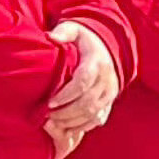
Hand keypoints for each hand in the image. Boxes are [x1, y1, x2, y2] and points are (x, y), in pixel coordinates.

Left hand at [42, 23, 120, 149]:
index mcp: (97, 62)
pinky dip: (83, 126)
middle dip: (66, 112)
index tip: (50, 102)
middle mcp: (107, 79)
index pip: (83, 82)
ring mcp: (110, 92)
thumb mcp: (74, 30)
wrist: (108, 47)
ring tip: (54, 123)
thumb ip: (63, 32)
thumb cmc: (84, 39)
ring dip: (73, 121)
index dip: (66, 95)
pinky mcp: (110, 101)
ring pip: (93, 113)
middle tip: (48, 116)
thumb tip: (50, 37)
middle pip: (87, 102)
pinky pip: (99, 119)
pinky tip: (67, 128)